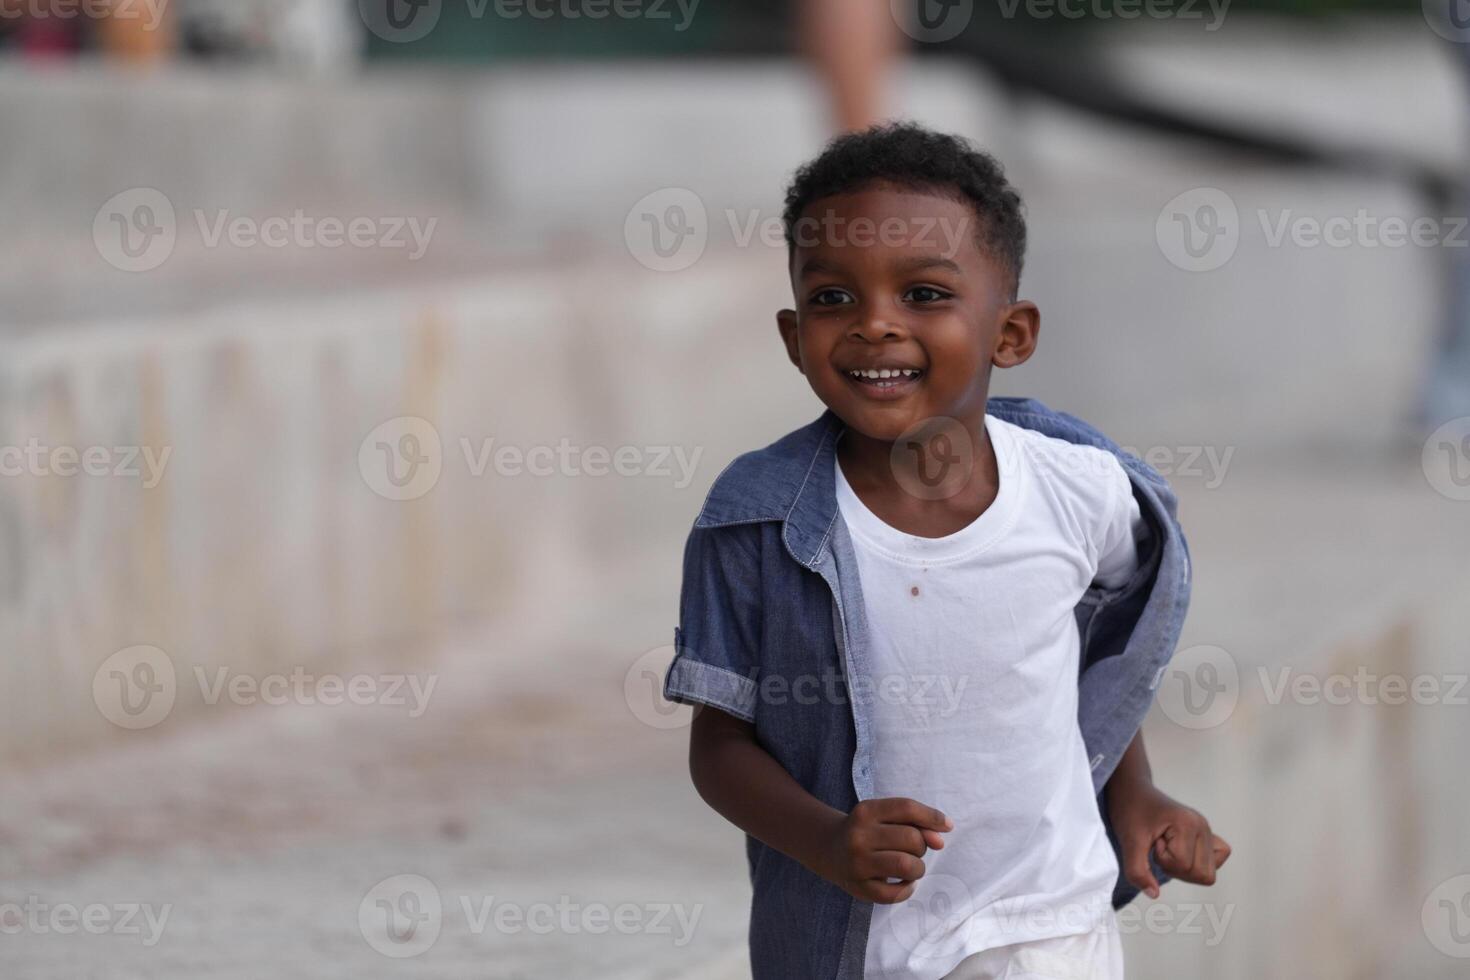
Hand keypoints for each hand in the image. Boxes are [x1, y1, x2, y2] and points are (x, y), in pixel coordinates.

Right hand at [817, 797, 952, 903]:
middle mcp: (858, 836)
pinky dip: (908, 888)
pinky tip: (904, 882)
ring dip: (918, 868)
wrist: (829, 849)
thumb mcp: (885, 817)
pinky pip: (896, 893)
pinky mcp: (859, 888)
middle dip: (921, 845)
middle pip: (912, 838)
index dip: (932, 816)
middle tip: (911, 849)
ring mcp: (857, 863)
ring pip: (907, 865)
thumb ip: (916, 822)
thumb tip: (940, 840)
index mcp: (866, 811)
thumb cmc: (868, 831)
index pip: (907, 808)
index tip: (947, 826)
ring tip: (910, 867)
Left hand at [1108, 782, 1229, 898]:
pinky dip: (1195, 865)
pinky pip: (1215, 862)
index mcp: (1189, 824)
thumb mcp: (1128, 841)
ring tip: (1166, 848)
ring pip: (1208, 874)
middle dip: (1175, 868)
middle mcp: (1204, 827)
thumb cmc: (1130, 811)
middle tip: (1158, 846)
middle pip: (1203, 875)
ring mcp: (1207, 831)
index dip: (1163, 860)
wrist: (1132, 791)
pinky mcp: (1205, 835)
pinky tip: (1178, 852)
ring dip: (1183, 868)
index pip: (1184, 865)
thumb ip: (1138, 870)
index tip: (1152, 841)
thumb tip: (1154, 895)